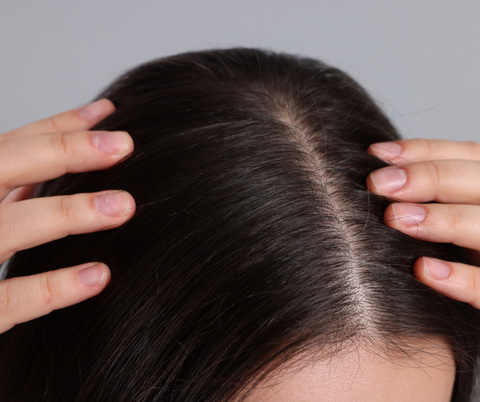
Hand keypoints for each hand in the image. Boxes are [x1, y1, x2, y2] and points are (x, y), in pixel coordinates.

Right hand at [0, 99, 134, 333]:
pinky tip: (99, 275)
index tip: (110, 116)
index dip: (57, 128)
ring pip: (9, 227)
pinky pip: (9, 299)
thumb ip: (30, 171)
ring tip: (123, 206)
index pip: (9, 147)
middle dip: (61, 152)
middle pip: (1, 169)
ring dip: (67, 213)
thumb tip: (94, 117)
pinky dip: (52, 287)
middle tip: (123, 146)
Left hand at [367, 139, 479, 307]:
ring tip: (396, 219)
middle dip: (430, 177)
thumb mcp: (450, 220)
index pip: (469, 156)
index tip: (376, 155)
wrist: (471, 302)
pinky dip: (464, 278)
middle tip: (379, 185)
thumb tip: (377, 170)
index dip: (425, 150)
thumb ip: (431, 198)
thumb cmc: (455, 257)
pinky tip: (424, 270)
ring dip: (445, 219)